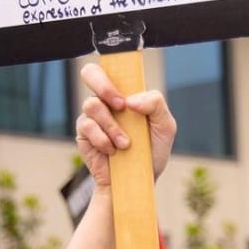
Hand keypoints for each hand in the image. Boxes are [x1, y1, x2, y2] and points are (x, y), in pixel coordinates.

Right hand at [76, 62, 176, 187]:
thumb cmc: (152, 152)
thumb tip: (132, 99)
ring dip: (111, 126)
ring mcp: (92, 116)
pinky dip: (102, 139)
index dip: (112, 67)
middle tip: (121, 106)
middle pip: (90, 73)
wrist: (138, 182)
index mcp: (125, 93)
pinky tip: (112, 151)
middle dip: (104, 86)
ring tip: (125, 144)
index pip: (112, 68)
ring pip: (92, 104)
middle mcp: (106, 101)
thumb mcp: (165, 128)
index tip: (127, 88)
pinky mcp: (83, 133)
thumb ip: (156, 105)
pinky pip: (87, 126)